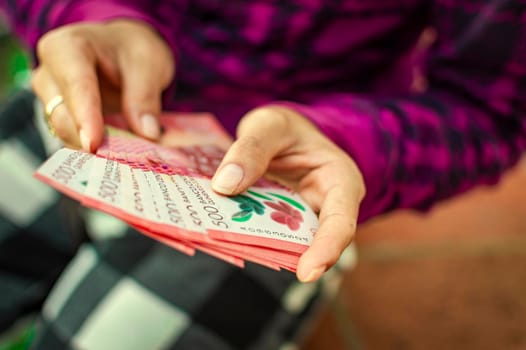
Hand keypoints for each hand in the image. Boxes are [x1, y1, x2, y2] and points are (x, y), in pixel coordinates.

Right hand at [32, 19, 174, 150]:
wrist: (124, 50)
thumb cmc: (131, 49)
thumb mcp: (148, 63)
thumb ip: (145, 97)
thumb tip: (147, 133)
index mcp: (66, 48)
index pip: (75, 85)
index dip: (85, 116)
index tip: (94, 143)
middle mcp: (49, 75)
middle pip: (62, 115)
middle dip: (90, 139)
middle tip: (123, 158)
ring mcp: (50, 100)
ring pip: (65, 133)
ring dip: (93, 148)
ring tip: (124, 157)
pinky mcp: (60, 120)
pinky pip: (73, 140)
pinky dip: (95, 150)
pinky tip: (117, 157)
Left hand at [211, 106, 365, 282]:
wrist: (280, 133)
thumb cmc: (284, 127)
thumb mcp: (270, 125)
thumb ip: (251, 148)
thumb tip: (225, 185)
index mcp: (340, 180)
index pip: (342, 222)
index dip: (328, 249)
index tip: (306, 272)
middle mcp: (326, 207)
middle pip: (313, 241)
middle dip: (287, 254)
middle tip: (257, 259)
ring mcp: (302, 219)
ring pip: (285, 242)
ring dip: (260, 244)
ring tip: (229, 243)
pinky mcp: (279, 225)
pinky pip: (265, 235)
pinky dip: (246, 234)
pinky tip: (222, 233)